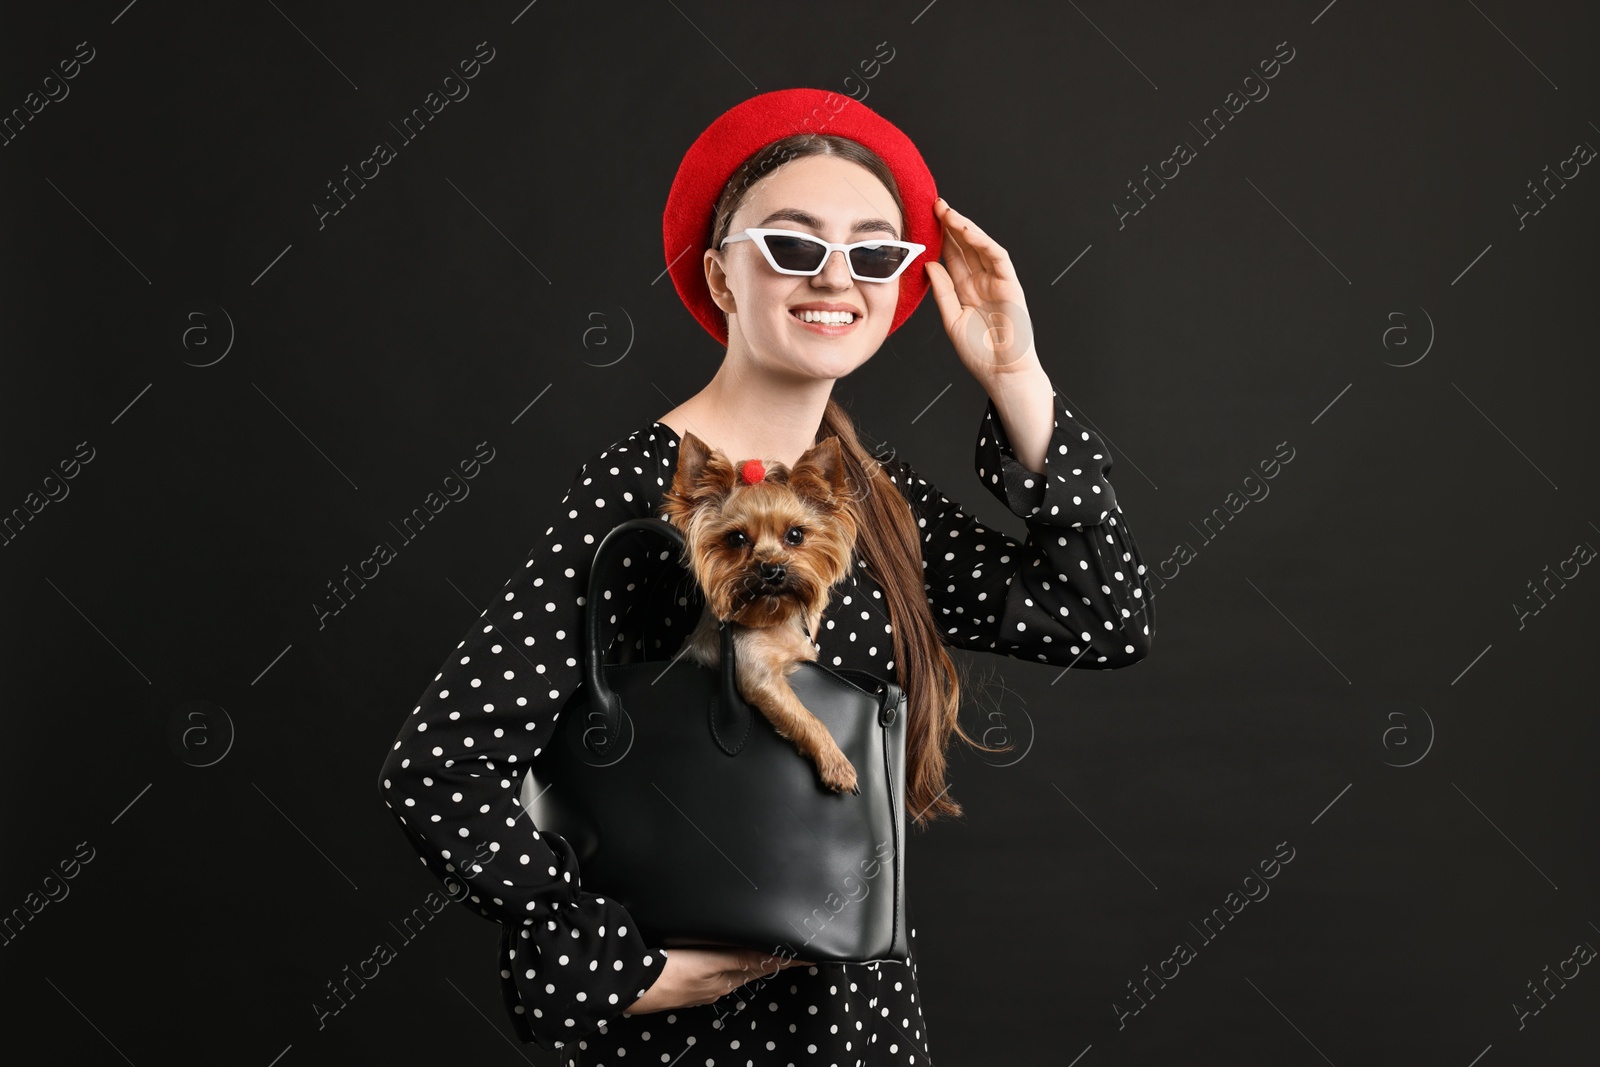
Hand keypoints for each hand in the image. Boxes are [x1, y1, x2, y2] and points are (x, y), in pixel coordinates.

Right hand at [625, 947, 816, 1013]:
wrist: (627, 985)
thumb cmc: (667, 974)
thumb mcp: (708, 963)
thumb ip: (740, 958)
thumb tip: (776, 957)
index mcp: (727, 978)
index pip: (766, 964)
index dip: (788, 958)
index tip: (812, 952)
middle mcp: (719, 983)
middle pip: (754, 966)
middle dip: (774, 957)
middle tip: (795, 945)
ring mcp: (702, 983)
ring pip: (736, 967)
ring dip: (753, 957)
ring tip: (769, 947)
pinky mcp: (687, 979)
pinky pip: (718, 968)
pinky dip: (731, 960)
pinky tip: (727, 953)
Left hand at [924, 196, 1039, 387]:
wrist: (1001, 373)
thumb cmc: (980, 353)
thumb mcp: (951, 319)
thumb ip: (942, 291)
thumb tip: (930, 265)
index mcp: (966, 290)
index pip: (952, 257)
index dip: (939, 238)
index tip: (922, 221)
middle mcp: (982, 281)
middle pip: (965, 246)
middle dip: (950, 225)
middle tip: (933, 205)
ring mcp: (997, 281)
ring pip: (981, 246)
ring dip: (965, 227)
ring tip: (947, 211)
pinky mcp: (1011, 285)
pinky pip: (998, 257)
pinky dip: (983, 242)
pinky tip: (968, 231)